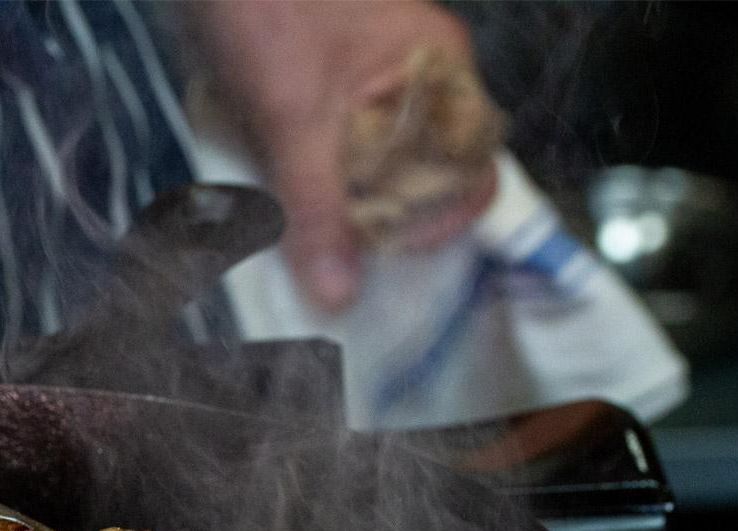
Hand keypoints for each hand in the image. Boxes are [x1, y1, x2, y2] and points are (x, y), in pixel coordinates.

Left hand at [193, 0, 501, 311]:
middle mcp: (417, 83)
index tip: (381, 252)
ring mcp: (369, 89)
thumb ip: (316, 206)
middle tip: (331, 255)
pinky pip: (327, 161)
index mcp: (440, 72)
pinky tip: (271, 204)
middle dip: (377, 224)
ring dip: (335, 210)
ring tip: (296, 233)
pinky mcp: (320, 98)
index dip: (437, 222)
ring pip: (369, 176)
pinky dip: (304, 188)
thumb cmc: (266, 12)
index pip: (472, 171)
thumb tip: (339, 295)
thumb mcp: (292, 115)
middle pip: (419, 181)